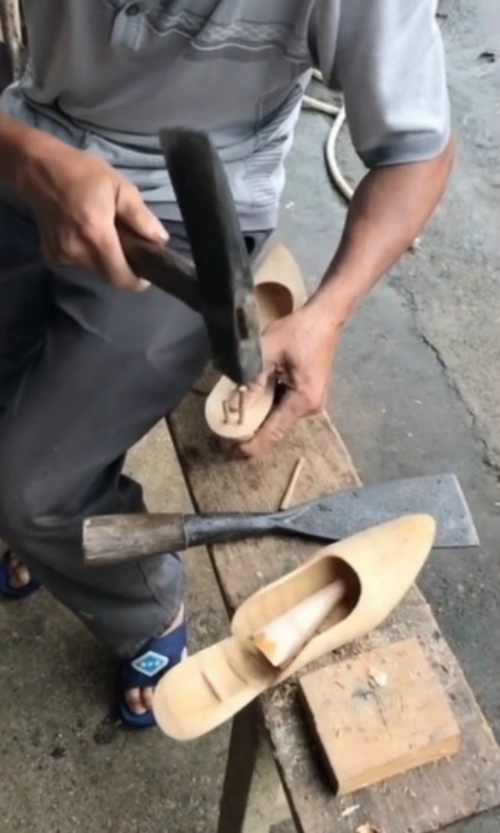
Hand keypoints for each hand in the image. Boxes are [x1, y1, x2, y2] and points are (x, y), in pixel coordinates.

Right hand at [22, 141, 166, 289]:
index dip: (137, 281)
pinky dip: (88, 253)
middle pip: (109, 276)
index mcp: (96, 235)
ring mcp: (62, 255)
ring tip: (106, 232)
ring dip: (105, 258)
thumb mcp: (120, 188)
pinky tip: (85, 231)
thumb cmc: (82, 173)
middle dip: (122, 266)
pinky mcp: (52, 255)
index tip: (147, 273)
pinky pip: (79, 262)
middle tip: (128, 244)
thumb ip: (142, 217)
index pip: (121, 278)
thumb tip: (160, 240)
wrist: (37, 168)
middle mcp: (77, 252)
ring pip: (95, 269)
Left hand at [237, 300, 340, 456]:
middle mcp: (312, 407)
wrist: (324, 318)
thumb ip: (251, 381)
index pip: (275, 431)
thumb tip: (233, 407)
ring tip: (236, 418)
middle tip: (228, 433)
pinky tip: (253, 401)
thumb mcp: (268, 353)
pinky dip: (269, 405)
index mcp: (303, 401)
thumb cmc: (299, 331)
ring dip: (261, 416)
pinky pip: (286, 406)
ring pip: (281, 416)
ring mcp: (313, 401)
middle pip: (278, 426)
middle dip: (254, 430)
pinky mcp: (310, 393)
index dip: (254, 444)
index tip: (235, 453)